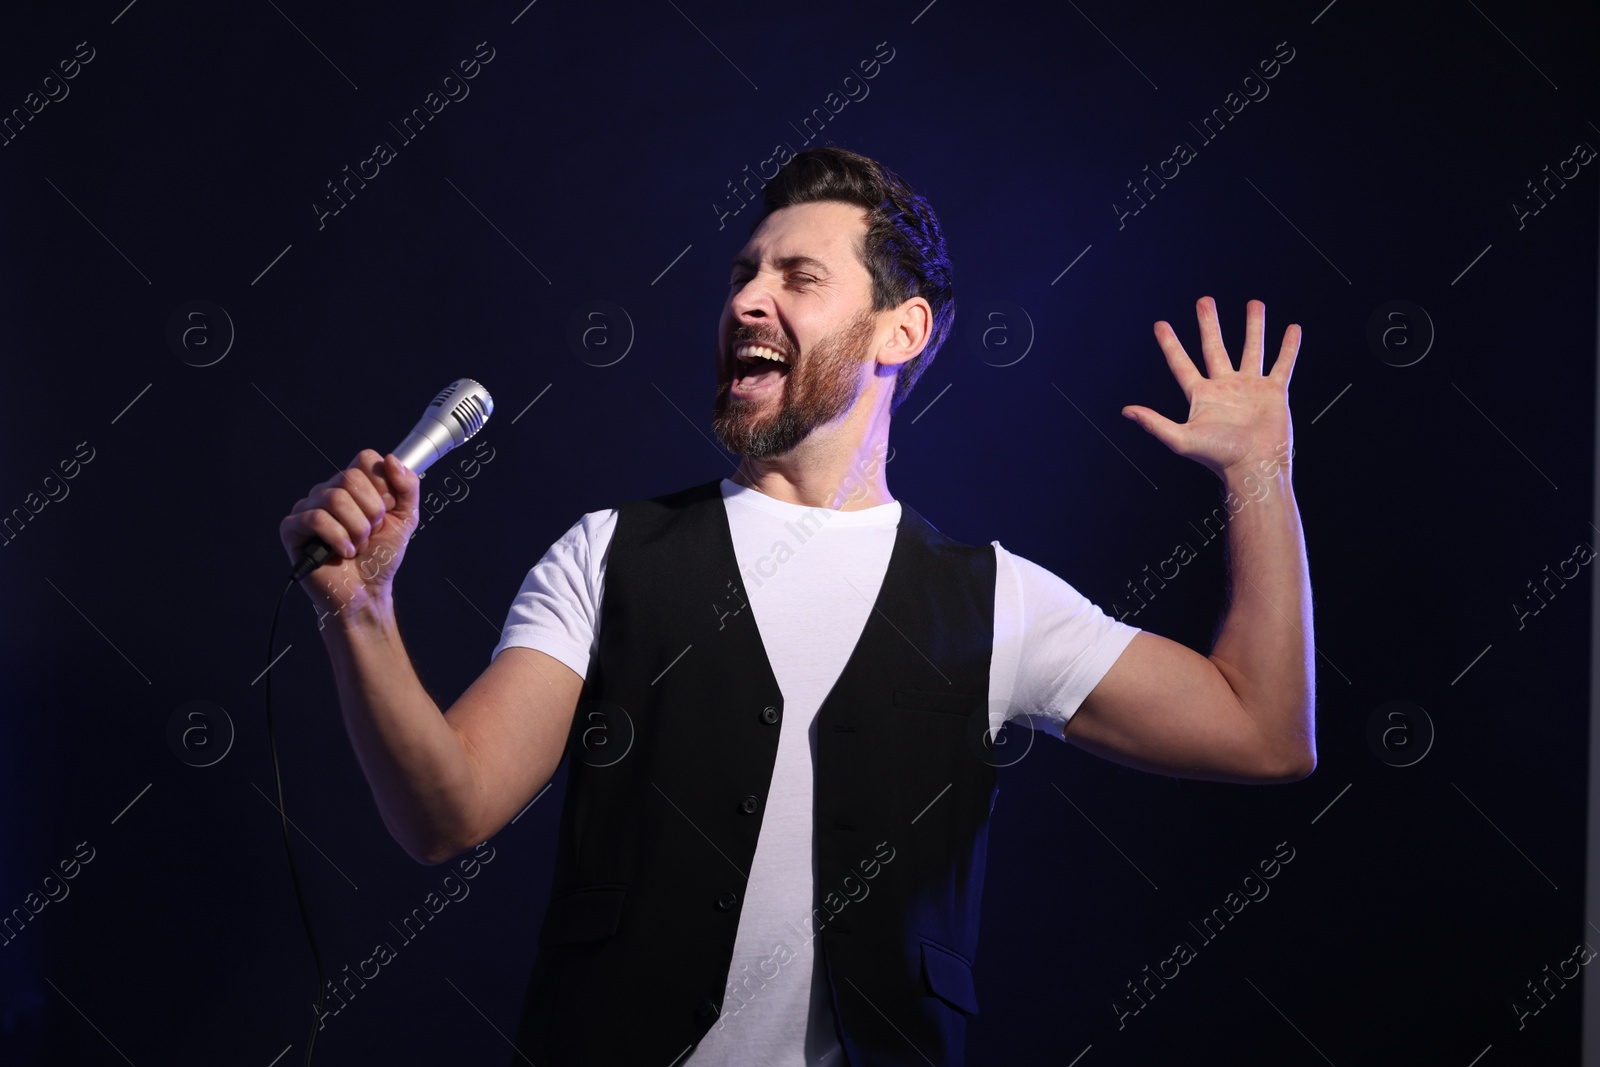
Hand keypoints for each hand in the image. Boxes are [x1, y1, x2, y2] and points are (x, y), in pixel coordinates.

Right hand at [279, 450, 420, 618]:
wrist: (366, 592)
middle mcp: (328, 491)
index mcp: (353, 486)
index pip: (365, 459)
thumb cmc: (381, 557)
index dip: (383, 486)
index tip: (386, 512)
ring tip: (357, 546)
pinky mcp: (292, 528)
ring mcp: (308, 508)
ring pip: (335, 499)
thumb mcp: (406, 519)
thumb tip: (391, 460)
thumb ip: (408, 487)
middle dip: (371, 513)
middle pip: (350, 477)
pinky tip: (343, 552)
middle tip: (370, 533)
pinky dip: (338, 539)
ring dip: (357, 529)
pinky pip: (316, 519)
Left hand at [1121, 296, 1299, 479]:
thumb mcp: (1181, 439)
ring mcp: (1250, 388)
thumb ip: (1154, 423)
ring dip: (1253, 327)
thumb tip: (1126, 411)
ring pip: (1252, 349)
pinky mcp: (1274, 393)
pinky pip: (1282, 364)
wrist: (1255, 467)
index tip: (1160, 324)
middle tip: (1204, 301)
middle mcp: (1225, 388)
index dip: (1170, 344)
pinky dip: (1288, 347)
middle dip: (1209, 324)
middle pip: (1214, 348)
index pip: (1181, 364)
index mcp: (1201, 396)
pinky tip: (1293, 329)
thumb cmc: (1219, 457)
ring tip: (1255, 303)